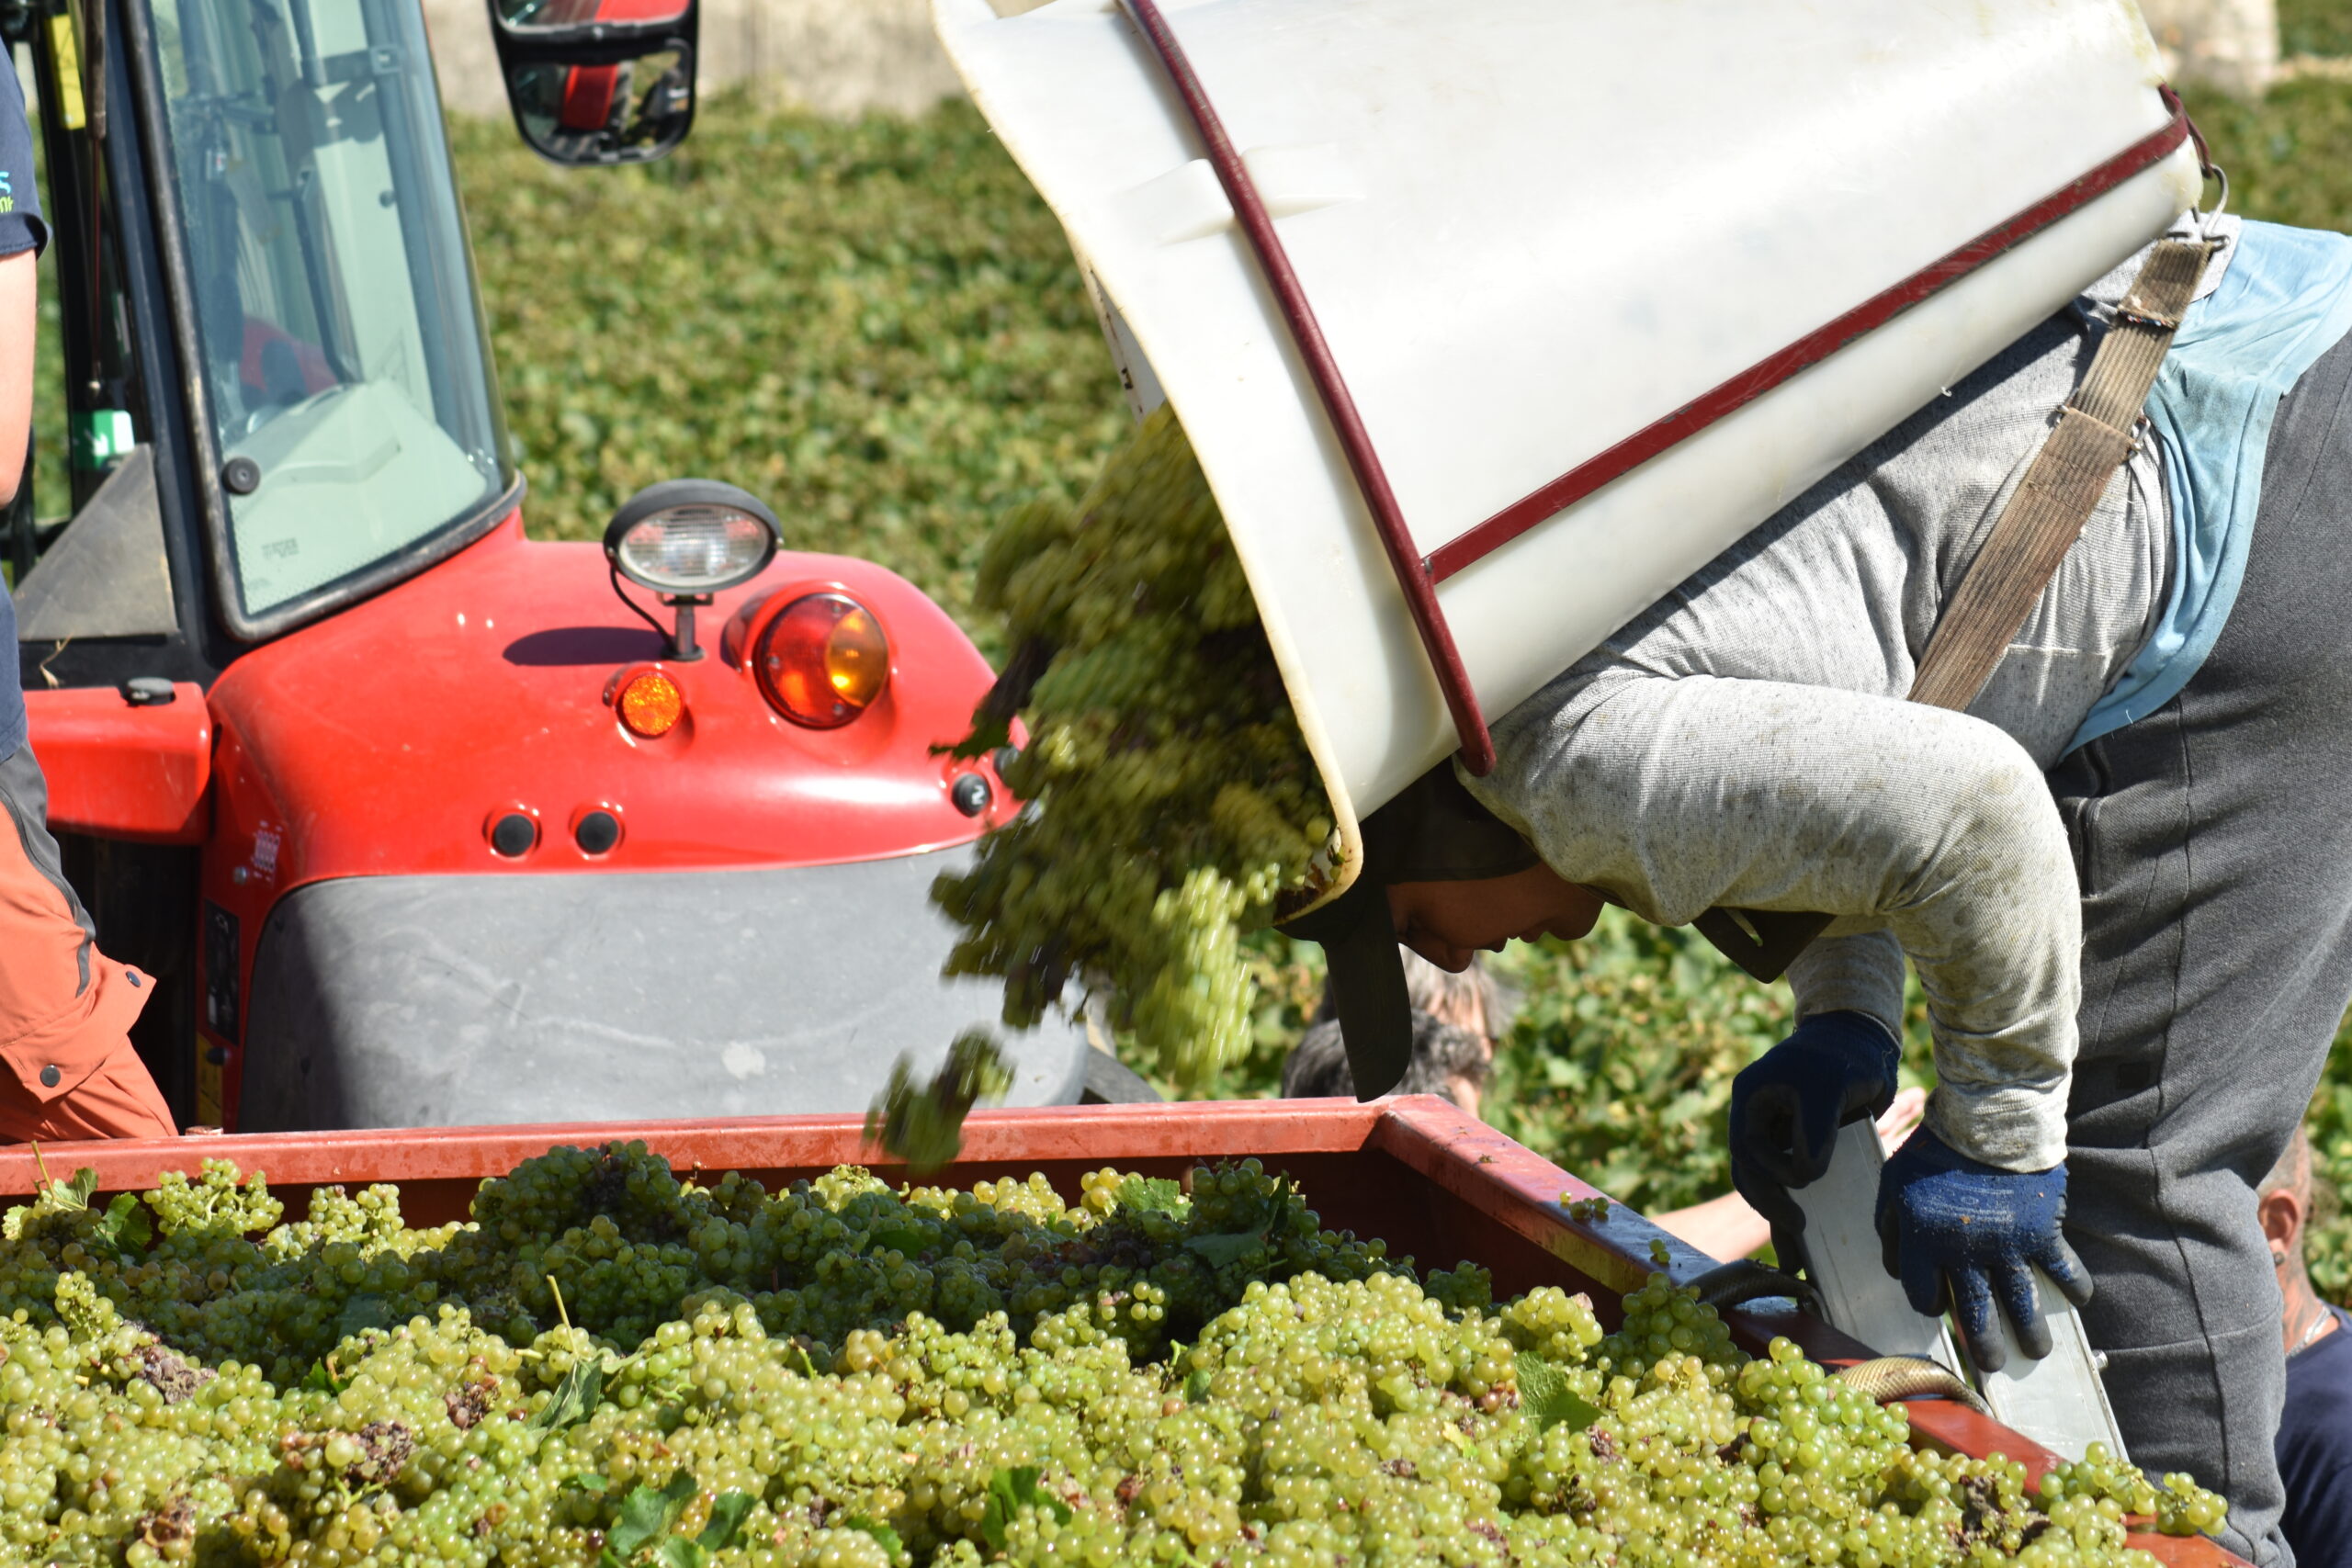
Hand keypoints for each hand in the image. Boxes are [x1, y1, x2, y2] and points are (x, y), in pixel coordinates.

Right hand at [1728, 1011, 1898, 1265]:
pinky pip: (1795, 1182)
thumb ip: (1813, 1130)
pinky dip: (1802, 1208)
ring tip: (1796, 1260)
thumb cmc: (1842, 1057)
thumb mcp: (1827, 1088)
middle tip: (1798, 1236)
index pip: (1748, 1150)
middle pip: (1754, 1174)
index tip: (1802, 1193)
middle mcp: (1759, 1119)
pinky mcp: (1803, 1145)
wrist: (1866, 1040)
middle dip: (1773, 1208)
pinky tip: (1809, 1242)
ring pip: (1772, 1183)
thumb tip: (1805, 1176)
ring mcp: (1780, 1134)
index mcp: (1752, 1100)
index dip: (1771, 1178)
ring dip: (1783, 1217)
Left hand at [1875, 1127, 2092, 1370]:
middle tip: (1992, 1365)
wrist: (1986, 1123)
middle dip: (1984, 1343)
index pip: (1924, 1295)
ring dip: (2029, 1331)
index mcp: (1925, 1243)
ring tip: (2037, 1352)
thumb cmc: (1934, 1152)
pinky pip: (2061, 1268)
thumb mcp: (1893, 1186)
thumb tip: (1896, 1268)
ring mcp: (2008, 1247)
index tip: (1940, 1306)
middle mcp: (1966, 1254)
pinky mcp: (2042, 1233)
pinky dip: (2074, 1286)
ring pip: (2020, 1302)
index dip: (1930, 1303)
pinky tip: (2080, 1301)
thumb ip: (1891, 1229)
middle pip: (1974, 1312)